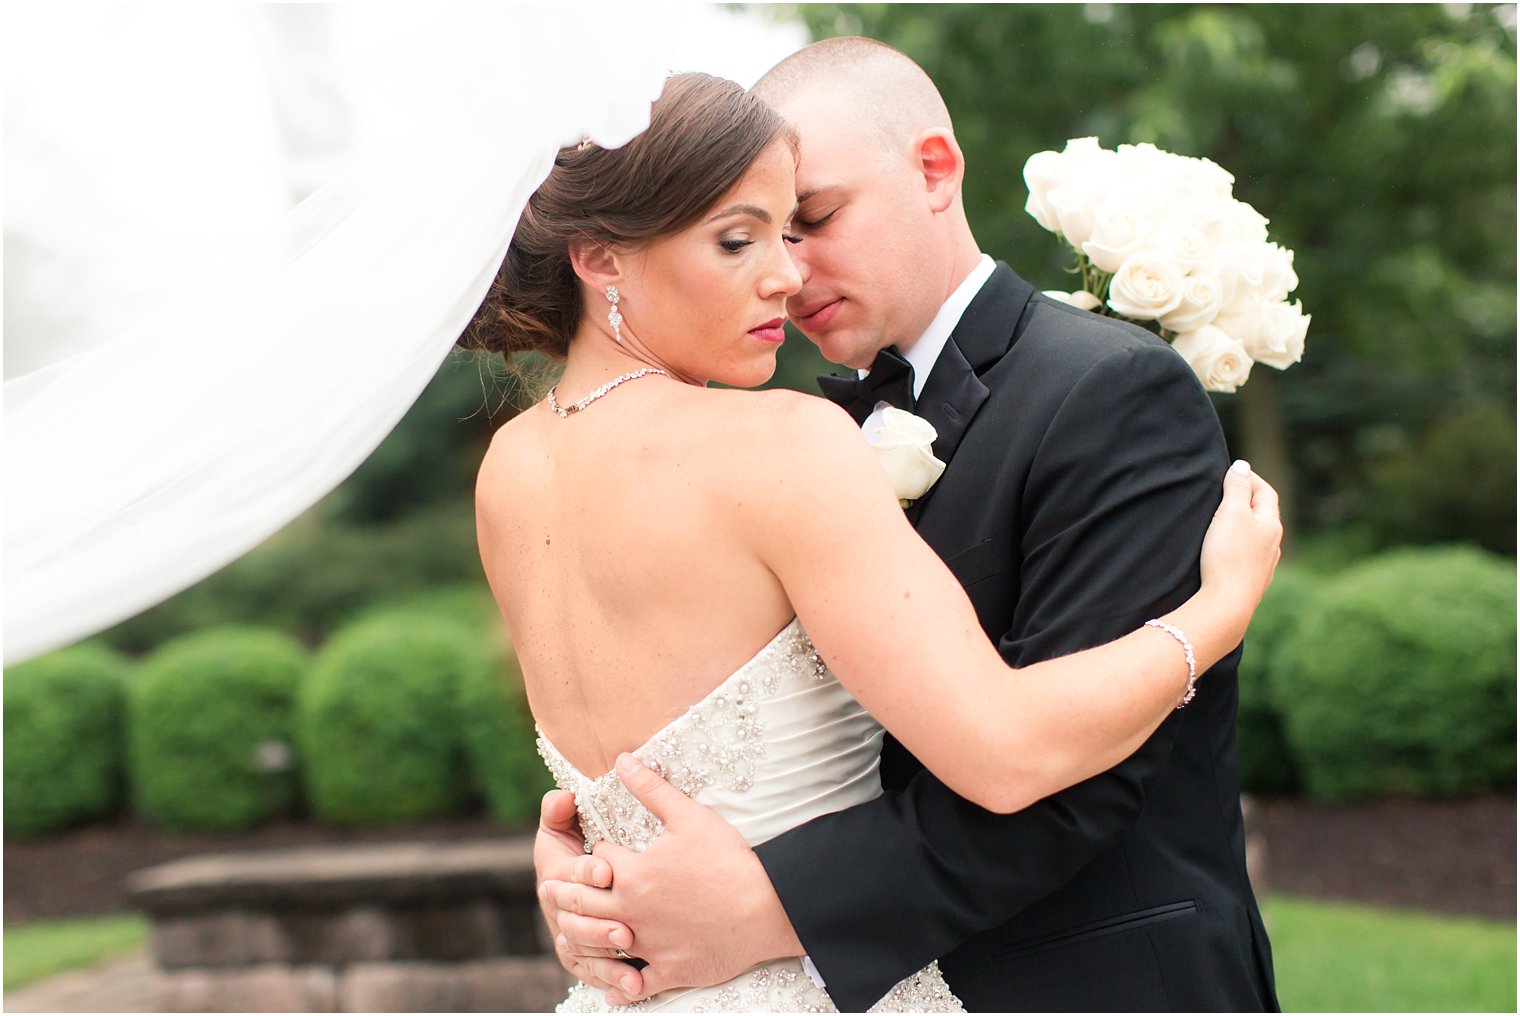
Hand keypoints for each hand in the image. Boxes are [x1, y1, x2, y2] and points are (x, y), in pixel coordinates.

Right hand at [533, 789, 636, 989]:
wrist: (590, 870)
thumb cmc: (578, 838)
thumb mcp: (569, 820)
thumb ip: (562, 808)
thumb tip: (562, 796)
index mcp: (555, 870)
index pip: (567, 872)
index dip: (585, 871)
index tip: (607, 871)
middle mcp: (559, 906)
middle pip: (574, 920)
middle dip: (597, 925)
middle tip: (624, 930)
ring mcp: (571, 932)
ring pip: (582, 951)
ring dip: (604, 957)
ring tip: (631, 956)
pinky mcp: (585, 955)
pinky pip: (592, 972)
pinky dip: (611, 980)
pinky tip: (634, 986)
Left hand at [541, 754, 804, 1004]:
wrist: (766, 908)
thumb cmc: (729, 860)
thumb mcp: (689, 815)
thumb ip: (651, 788)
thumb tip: (622, 760)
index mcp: (632, 873)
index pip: (596, 861)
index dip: (595, 854)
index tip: (596, 852)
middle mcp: (632, 912)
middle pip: (584, 904)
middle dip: (566, 895)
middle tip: (550, 891)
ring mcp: (649, 945)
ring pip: (600, 946)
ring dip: (580, 939)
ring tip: (568, 935)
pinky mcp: (670, 971)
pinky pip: (636, 986)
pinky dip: (620, 987)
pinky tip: (613, 987)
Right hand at [1200, 460, 1282, 619]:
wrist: (1227, 603)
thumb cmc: (1229, 555)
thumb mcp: (1231, 513)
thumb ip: (1237, 487)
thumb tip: (1242, 466)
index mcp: (1271, 524)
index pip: (1265, 492)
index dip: (1250, 478)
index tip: (1232, 471)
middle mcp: (1273, 544)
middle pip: (1263, 514)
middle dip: (1247, 500)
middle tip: (1226, 491)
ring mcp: (1264, 565)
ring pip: (1257, 537)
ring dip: (1243, 524)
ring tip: (1224, 520)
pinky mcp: (1251, 582)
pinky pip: (1248, 556)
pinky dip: (1239, 545)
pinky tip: (1227, 551)